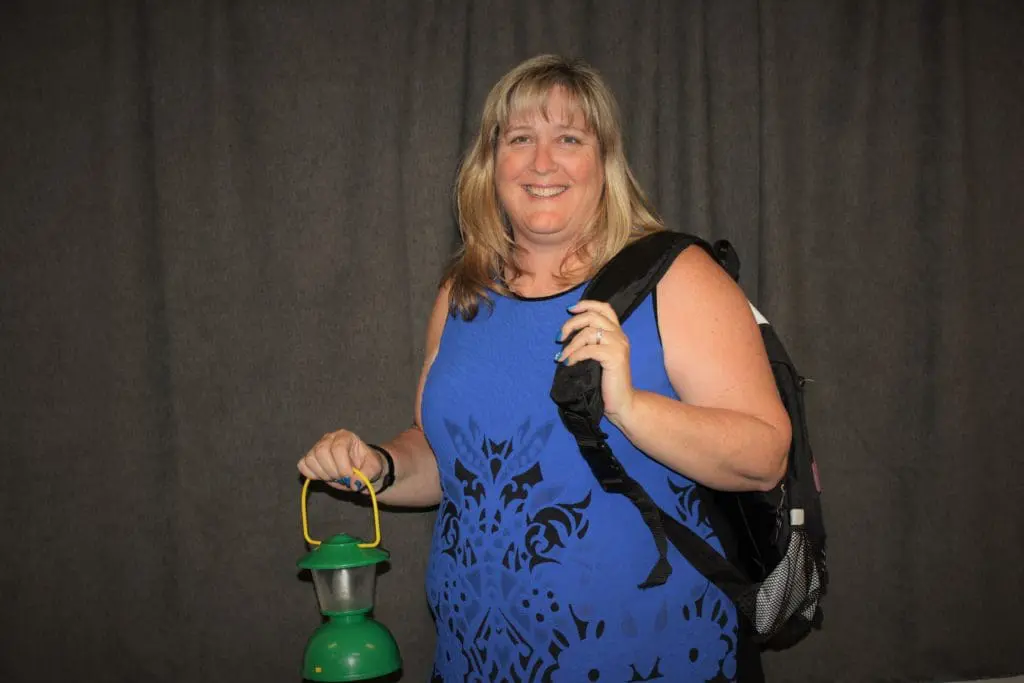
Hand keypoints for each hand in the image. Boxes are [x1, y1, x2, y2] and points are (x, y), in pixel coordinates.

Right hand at [298, 430, 383, 492]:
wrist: (360, 468)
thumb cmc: (366, 464)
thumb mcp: (374, 469)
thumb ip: (366, 475)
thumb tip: (353, 484)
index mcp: (345, 436)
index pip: (338, 448)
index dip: (342, 466)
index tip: (349, 476)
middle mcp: (329, 438)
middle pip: (321, 452)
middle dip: (332, 471)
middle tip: (342, 478)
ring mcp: (317, 446)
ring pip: (310, 459)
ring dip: (323, 474)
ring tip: (334, 477)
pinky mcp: (310, 457)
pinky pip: (303, 465)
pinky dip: (311, 474)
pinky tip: (324, 476)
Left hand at [557, 300, 635, 425]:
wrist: (623, 402)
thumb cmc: (607, 381)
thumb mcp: (599, 356)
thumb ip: (591, 342)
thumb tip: (567, 334)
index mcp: (617, 332)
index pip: (604, 308)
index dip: (586, 304)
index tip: (569, 309)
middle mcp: (620, 335)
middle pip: (593, 316)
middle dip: (571, 323)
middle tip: (559, 337)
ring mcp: (618, 345)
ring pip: (589, 332)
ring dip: (570, 344)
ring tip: (562, 356)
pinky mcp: (615, 357)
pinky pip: (589, 349)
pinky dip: (575, 355)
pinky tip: (569, 363)